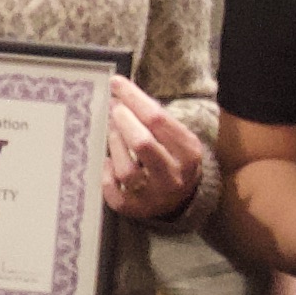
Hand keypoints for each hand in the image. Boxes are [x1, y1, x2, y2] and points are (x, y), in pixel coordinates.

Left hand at [104, 77, 206, 220]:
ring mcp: (154, 196)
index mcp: (188, 152)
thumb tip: (121, 93)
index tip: (116, 84)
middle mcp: (174, 176)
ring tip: (112, 131)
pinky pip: (114, 194)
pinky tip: (108, 162)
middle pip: (142, 144)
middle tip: (114, 108)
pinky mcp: (136, 210)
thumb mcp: (178, 136)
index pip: (157, 119)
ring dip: (114, 144)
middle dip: (123, 121)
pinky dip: (106, 175)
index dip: (133, 98)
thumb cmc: (175, 157)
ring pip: (126, 170)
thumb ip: (156, 118)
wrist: (184, 199)